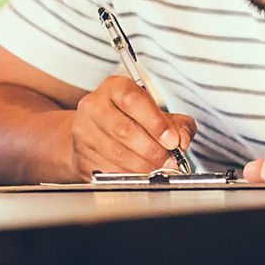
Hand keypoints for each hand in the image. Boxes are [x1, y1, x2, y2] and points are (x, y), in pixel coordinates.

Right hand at [71, 75, 195, 179]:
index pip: (133, 100)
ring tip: (158, 167)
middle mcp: (95, 106)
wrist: (94, 131)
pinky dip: (130, 175)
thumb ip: (177, 123)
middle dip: (153, 150)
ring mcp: (84, 132)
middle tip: (169, 159)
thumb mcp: (156, 113)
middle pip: (124, 129)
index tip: (172, 140)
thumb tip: (182, 139)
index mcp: (114, 88)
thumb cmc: (128, 119)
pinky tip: (140, 172)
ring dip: (144, 165)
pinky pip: (109, 170)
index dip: (156, 123)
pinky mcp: (82, 156)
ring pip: (117, 153)